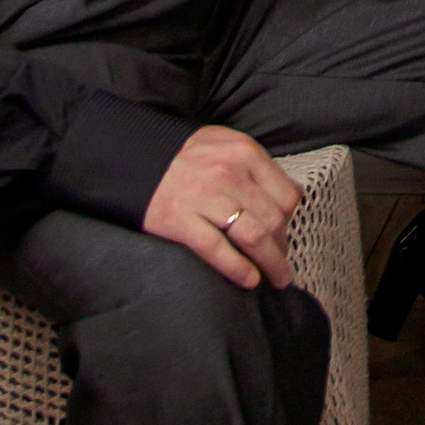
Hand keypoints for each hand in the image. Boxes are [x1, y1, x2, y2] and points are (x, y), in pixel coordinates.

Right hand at [144, 123, 302, 288]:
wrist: (133, 159)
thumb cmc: (186, 157)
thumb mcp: (226, 145)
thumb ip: (258, 166)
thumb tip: (292, 196)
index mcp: (245, 153)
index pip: (286, 195)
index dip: (290, 222)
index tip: (285, 237)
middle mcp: (228, 173)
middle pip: (273, 220)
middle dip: (282, 248)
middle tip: (281, 264)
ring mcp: (204, 197)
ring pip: (253, 236)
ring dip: (271, 263)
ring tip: (276, 279)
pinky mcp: (180, 220)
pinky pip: (218, 250)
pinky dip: (239, 269)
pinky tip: (249, 280)